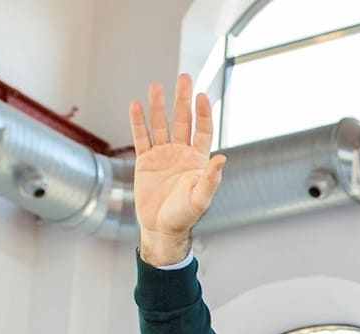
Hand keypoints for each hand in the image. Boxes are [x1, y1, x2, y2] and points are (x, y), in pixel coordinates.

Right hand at [128, 74, 225, 264]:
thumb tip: (222, 158)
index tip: (201, 96)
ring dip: (159, 106)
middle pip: (183, 121)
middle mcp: (181, 153)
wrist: (162, 228)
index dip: (202, 113)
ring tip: (156, 86)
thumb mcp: (201, 199)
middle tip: (184, 77)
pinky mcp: (145, 161)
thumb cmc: (185, 217)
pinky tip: (136, 105)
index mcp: (198, 160)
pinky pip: (141, 137)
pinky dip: (138, 122)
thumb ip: (211, 179)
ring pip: (161, 125)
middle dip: (183, 100)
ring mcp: (163, 155)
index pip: (202, 130)